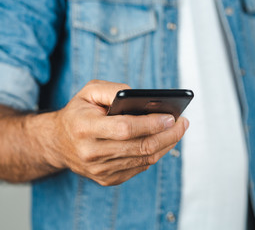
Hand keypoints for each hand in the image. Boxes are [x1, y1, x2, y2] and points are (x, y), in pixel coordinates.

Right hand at [47, 80, 188, 185]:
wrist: (58, 142)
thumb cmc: (78, 112)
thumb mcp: (89, 91)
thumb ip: (114, 89)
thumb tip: (143, 98)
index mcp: (85, 128)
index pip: (126, 128)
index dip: (152, 123)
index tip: (172, 117)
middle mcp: (91, 153)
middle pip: (141, 147)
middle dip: (168, 135)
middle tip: (182, 123)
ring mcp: (100, 170)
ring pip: (144, 159)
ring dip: (166, 144)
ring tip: (177, 130)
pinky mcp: (107, 179)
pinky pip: (139, 167)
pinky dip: (154, 154)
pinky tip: (161, 142)